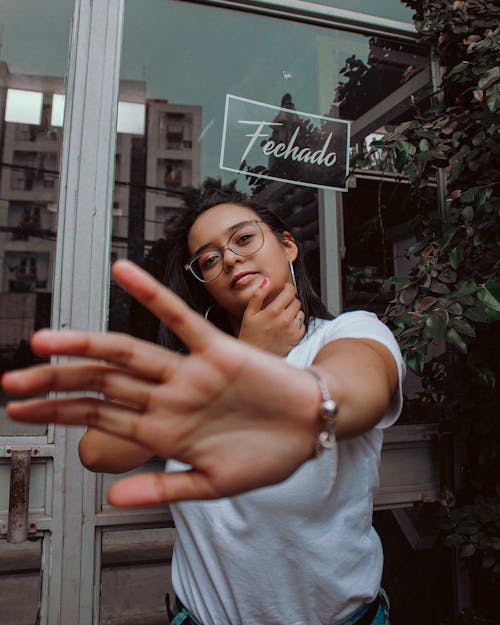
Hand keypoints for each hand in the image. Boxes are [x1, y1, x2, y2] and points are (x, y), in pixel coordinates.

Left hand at [3, 260, 318, 506]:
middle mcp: (169, 397)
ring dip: (86, 346)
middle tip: (11, 381)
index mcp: (163, 430)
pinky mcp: (217, 350)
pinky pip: (179, 317)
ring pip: (128, 353)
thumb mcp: (211, 487)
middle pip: (101, 383)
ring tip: (45, 340)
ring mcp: (189, 372)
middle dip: (54, 382)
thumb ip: (160, 487)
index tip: (20, 411)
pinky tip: (124, 272)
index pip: (98, 416)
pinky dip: (151, 295)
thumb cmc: (267, 456)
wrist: (309, 429)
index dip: (57, 412)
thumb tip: (110, 501)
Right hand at [238, 278, 304, 355]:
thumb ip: (258, 296)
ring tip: (284, 316)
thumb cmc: (250, 334)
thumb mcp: (249, 313)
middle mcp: (285, 319)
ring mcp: (292, 329)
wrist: (254, 355)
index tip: (285, 289)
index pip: (290, 292)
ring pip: (301, 313)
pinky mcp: (296, 338)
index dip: (288, 288)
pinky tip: (287, 325)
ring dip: (294, 312)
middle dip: (290, 300)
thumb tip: (267, 282)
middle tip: (282, 304)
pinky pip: (303, 325)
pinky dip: (297, 323)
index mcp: (274, 311)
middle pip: (296, 301)